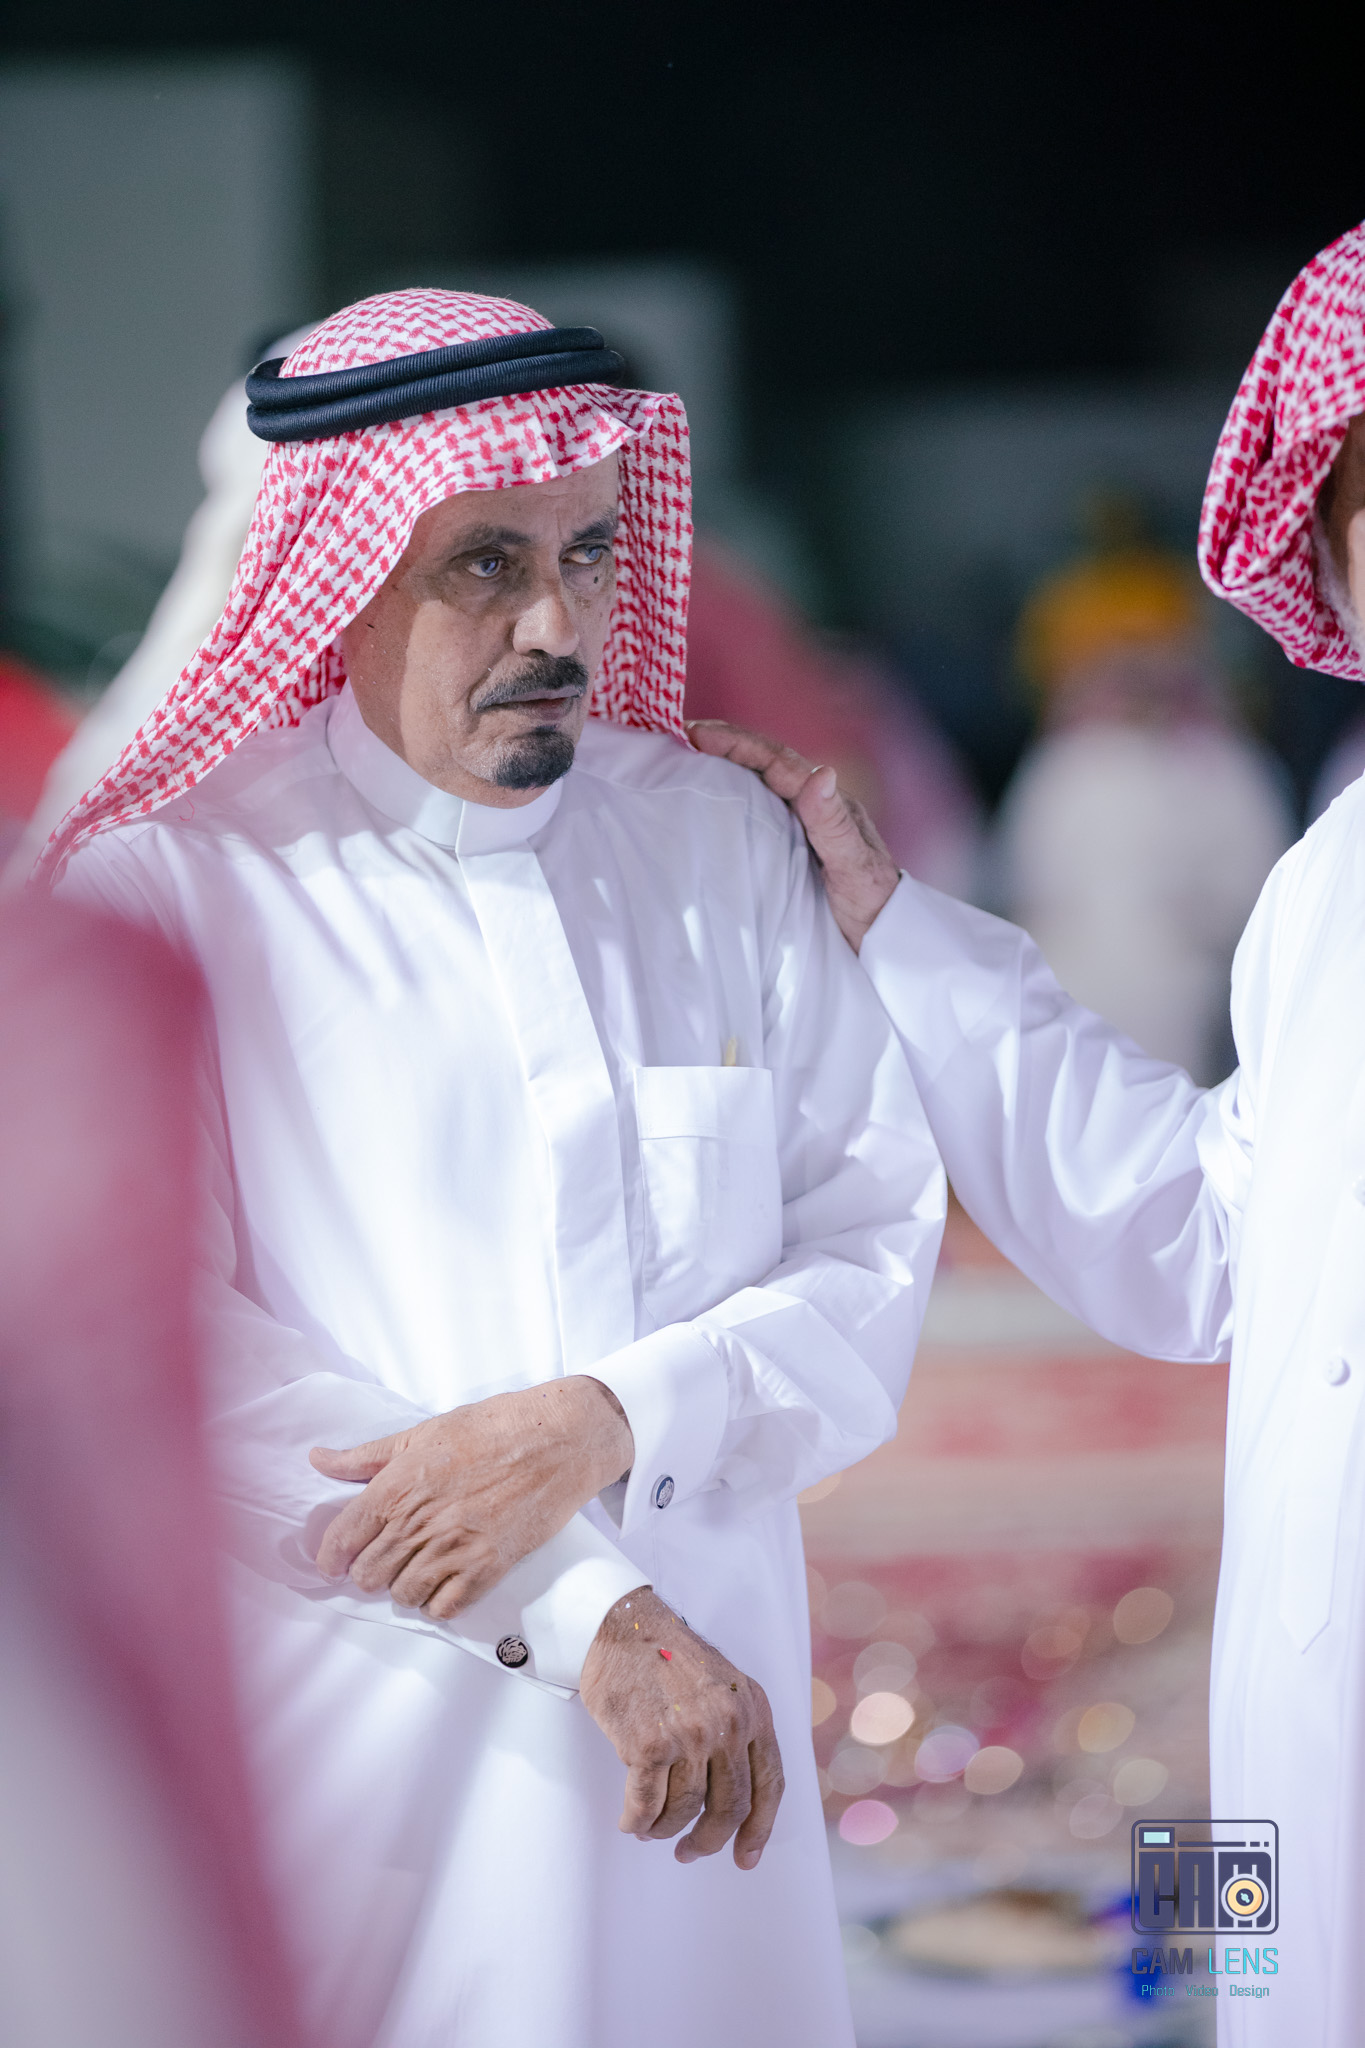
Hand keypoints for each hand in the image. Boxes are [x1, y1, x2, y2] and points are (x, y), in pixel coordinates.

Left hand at [308, 1375, 632, 1618]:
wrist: (557, 1440)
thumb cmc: (492, 1428)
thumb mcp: (422, 1432)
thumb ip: (366, 1456)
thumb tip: (318, 1460)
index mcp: (397, 1487)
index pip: (342, 1541)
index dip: (331, 1556)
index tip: (334, 1560)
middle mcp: (419, 1524)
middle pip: (368, 1576)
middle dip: (369, 1570)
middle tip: (383, 1557)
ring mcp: (453, 1550)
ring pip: (403, 1595)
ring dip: (404, 1585)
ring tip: (418, 1565)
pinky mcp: (487, 1568)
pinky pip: (444, 1607)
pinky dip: (438, 1600)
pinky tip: (444, 1579)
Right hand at [579, 1587, 784, 1869]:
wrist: (623, 1627)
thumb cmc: (669, 1659)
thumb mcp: (725, 1686)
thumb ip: (738, 1731)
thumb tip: (736, 1798)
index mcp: (754, 1709)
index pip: (770, 1784)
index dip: (761, 1828)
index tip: (747, 1857)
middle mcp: (728, 1724)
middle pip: (729, 1807)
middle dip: (708, 1840)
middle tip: (689, 1852)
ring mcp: (689, 1735)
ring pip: (685, 1810)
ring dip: (666, 1830)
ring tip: (652, 1829)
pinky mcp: (648, 1745)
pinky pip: (646, 1805)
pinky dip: (637, 1821)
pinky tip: (631, 1821)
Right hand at [687, 719, 899, 950]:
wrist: (889, 942)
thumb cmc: (875, 907)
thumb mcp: (855, 867)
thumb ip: (834, 825)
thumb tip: (821, 772)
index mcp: (828, 803)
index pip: (776, 761)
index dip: (736, 743)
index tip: (695, 735)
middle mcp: (814, 807)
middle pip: (763, 764)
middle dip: (723, 745)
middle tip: (676, 736)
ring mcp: (802, 826)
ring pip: (759, 784)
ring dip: (723, 767)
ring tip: (683, 759)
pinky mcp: (792, 847)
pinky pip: (757, 812)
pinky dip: (730, 797)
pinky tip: (709, 802)